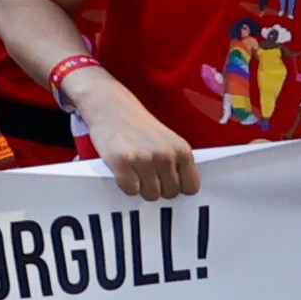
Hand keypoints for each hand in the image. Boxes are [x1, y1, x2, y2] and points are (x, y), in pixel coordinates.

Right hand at [78, 79, 201, 200]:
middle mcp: (166, 155)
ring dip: (141, 187)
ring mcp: (144, 159)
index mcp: (181, 150)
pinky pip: (130, 190)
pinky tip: (123, 171)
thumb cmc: (137, 124)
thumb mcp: (167, 140)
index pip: (191, 187)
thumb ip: (176, 162)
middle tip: (147, 175)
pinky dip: (125, 185)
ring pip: (151, 194)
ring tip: (134, 172)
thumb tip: (178, 190)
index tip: (168, 182)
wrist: (109, 105)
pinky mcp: (122, 162)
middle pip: (169, 193)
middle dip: (158, 188)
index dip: (178, 187)